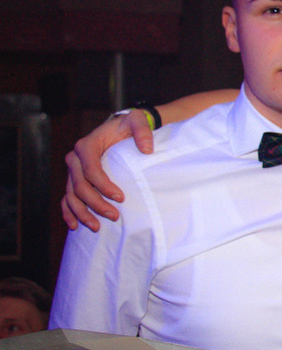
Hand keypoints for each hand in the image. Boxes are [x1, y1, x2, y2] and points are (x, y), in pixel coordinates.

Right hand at [62, 110, 154, 230]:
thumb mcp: (138, 121)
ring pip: (71, 195)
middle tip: (114, 216)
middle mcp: (75, 159)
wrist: (121, 128)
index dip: (104, 186)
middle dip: (96, 203)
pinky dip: (69, 212)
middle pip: (80, 186)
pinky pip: (67, 198)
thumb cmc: (129, 126)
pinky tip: (75, 226)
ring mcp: (73, 171)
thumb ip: (142, 131)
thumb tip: (147, 149)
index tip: (121, 198)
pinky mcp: (75, 180)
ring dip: (82, 213)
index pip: (91, 170)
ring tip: (96, 227)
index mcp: (87, 146)